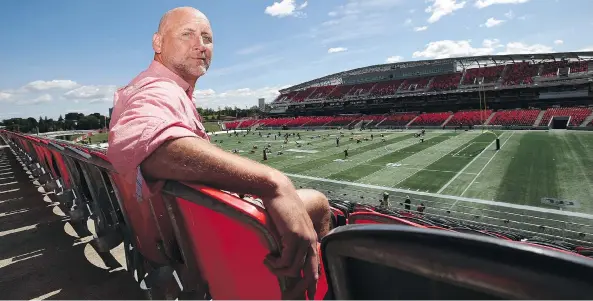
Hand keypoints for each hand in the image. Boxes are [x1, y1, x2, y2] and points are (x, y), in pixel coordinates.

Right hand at [262, 180, 318, 299]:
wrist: (277, 190)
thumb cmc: (279, 208)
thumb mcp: (286, 229)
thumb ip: (288, 244)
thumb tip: (281, 260)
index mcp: (311, 239)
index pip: (316, 267)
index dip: (312, 284)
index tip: (308, 296)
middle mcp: (311, 240)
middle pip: (310, 275)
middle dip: (299, 290)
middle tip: (287, 297)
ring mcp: (304, 238)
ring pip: (294, 269)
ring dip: (277, 271)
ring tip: (268, 262)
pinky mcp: (294, 236)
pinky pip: (286, 261)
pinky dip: (275, 264)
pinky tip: (268, 257)